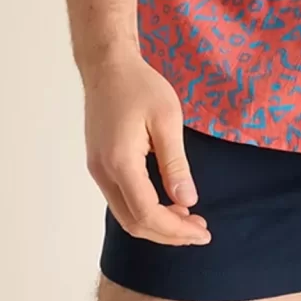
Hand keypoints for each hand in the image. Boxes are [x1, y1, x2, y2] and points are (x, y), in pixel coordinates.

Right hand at [82, 48, 210, 244]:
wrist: (107, 66)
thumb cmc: (140, 86)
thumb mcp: (167, 121)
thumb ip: (176, 164)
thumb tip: (187, 201)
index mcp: (120, 162)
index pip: (147, 213)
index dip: (176, 230)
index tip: (203, 232)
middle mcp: (103, 172)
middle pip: (134, 223)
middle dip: (169, 234)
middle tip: (200, 230)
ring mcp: (97, 170)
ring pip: (126, 216)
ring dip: (157, 225)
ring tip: (189, 219)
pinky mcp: (99, 165)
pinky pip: (121, 201)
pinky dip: (145, 211)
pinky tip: (169, 204)